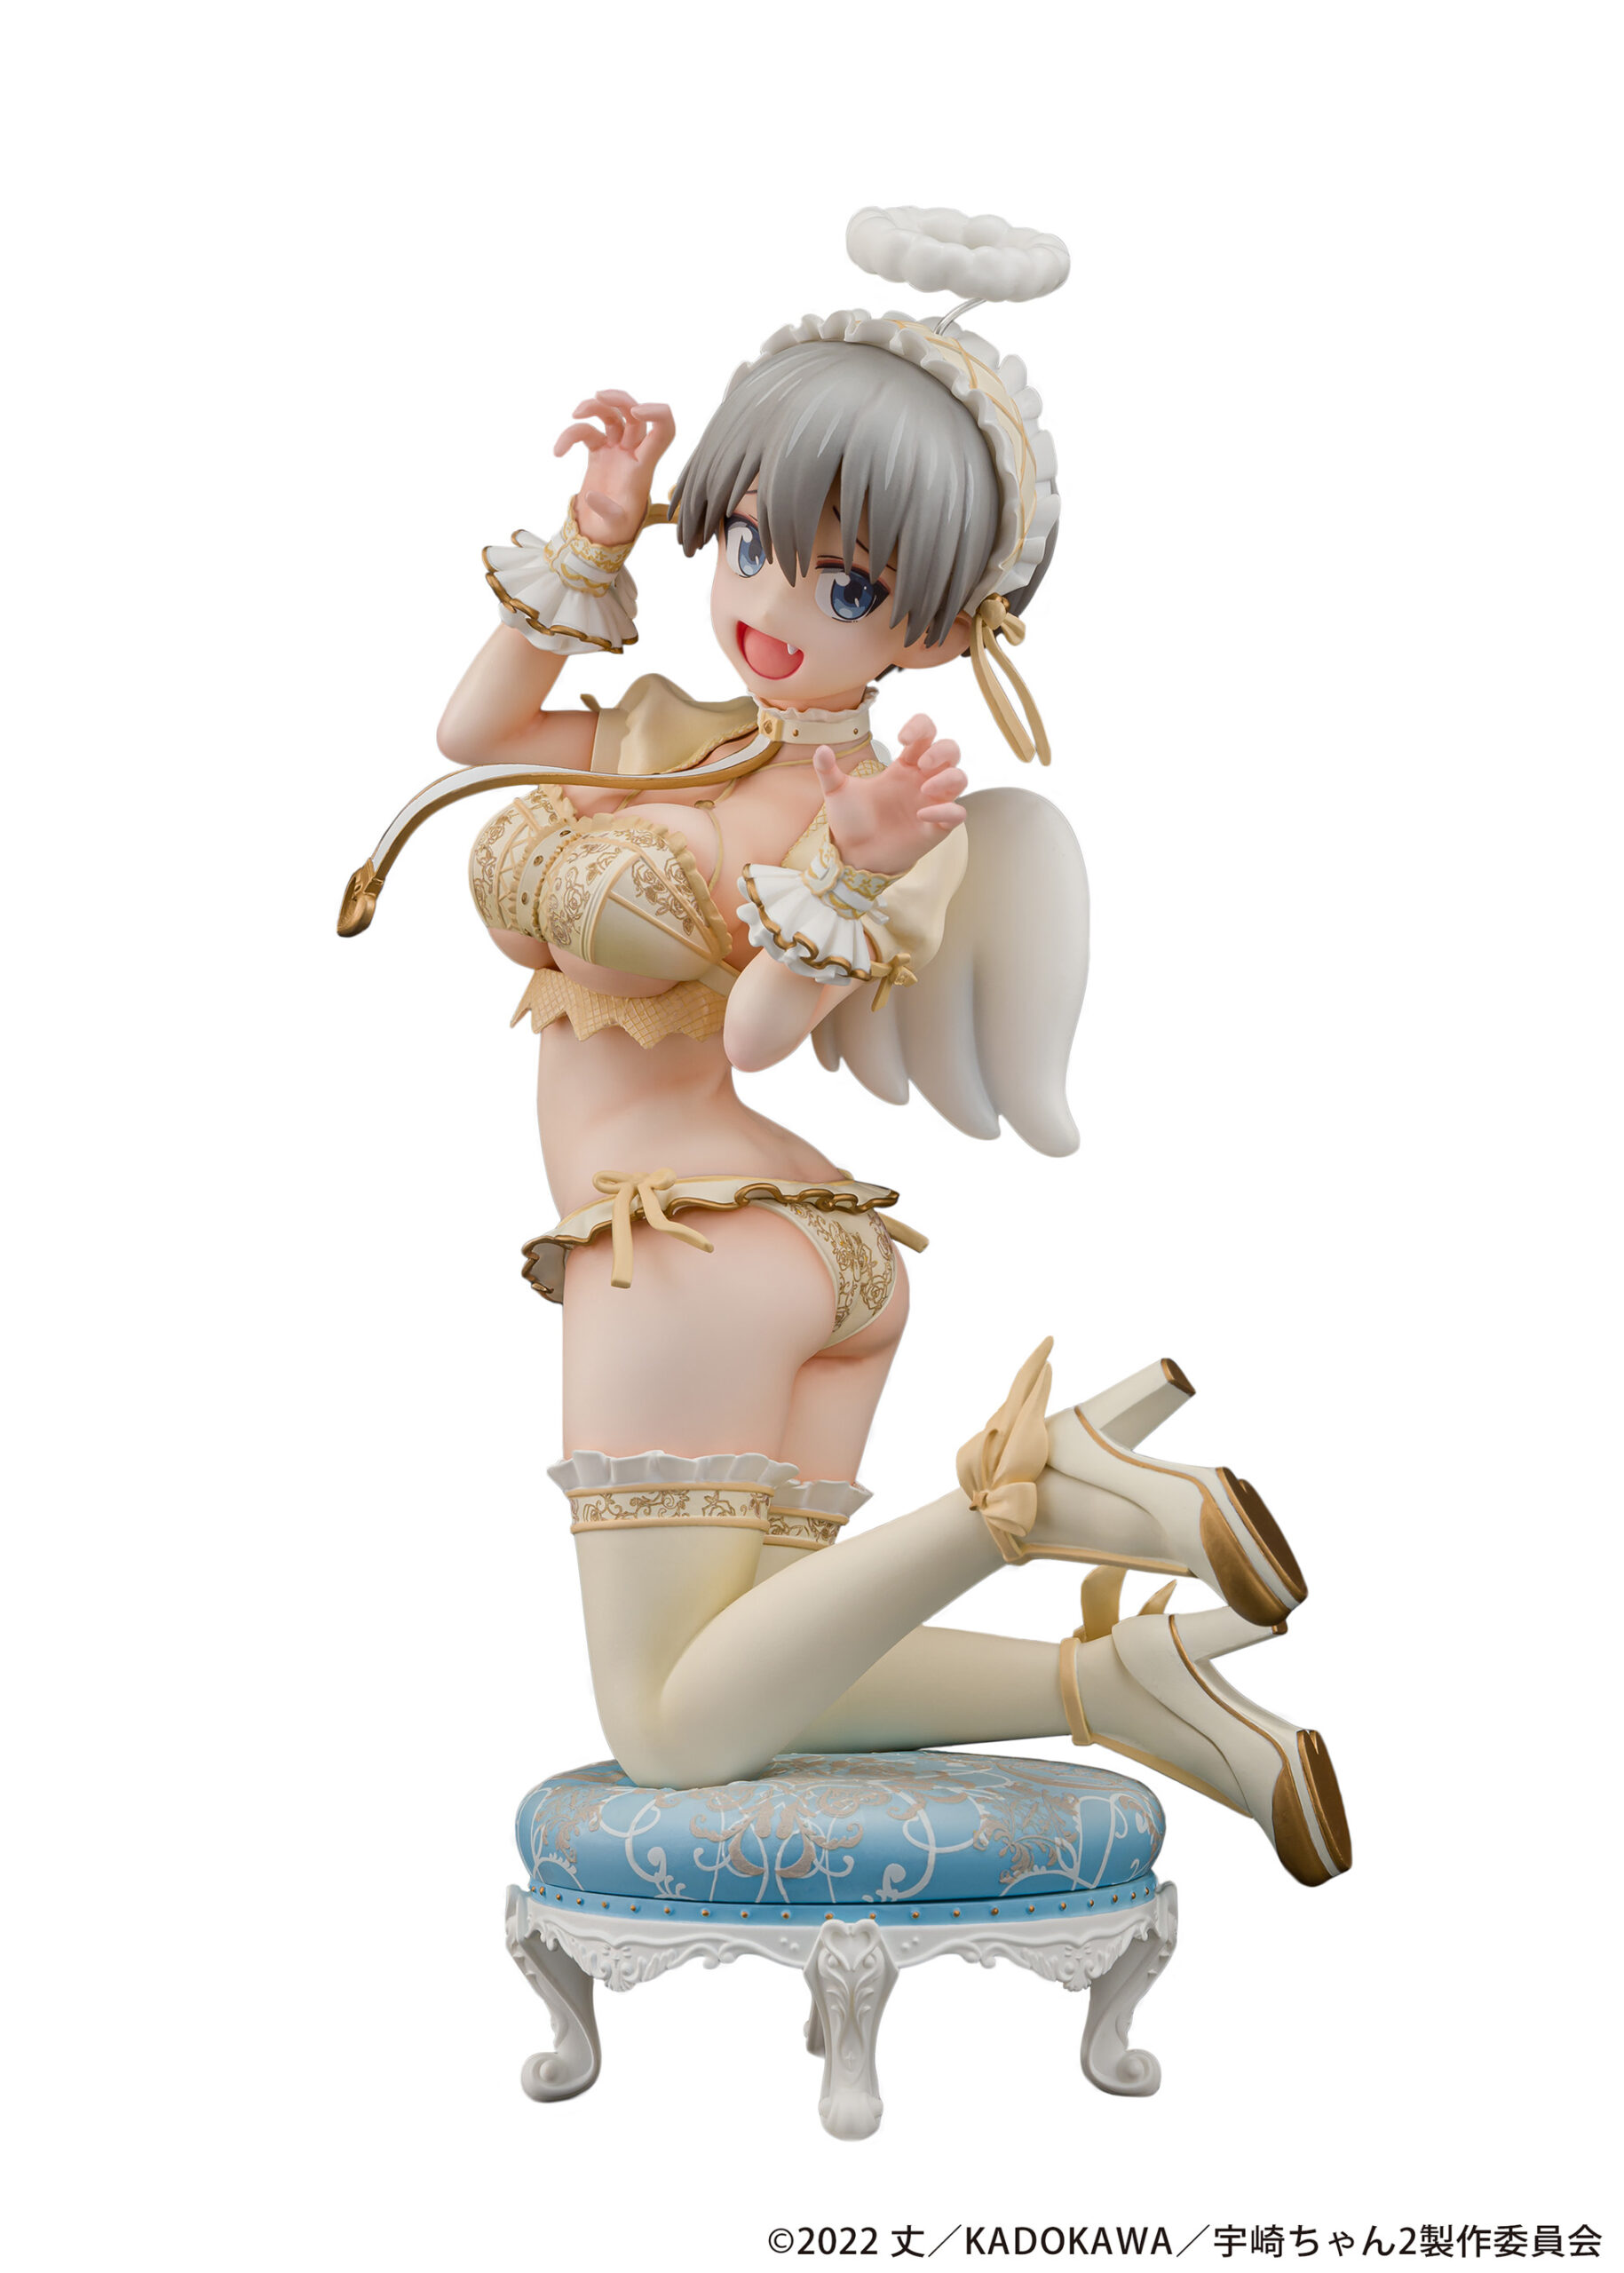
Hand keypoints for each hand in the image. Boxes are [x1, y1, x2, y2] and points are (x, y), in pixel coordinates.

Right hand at [553, 390, 675, 545]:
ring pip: (611, 415)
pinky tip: (558, 451)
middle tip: (598, 395)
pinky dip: (571, 436)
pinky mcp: (599, 453)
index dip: (656, 413)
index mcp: (644, 465)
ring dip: (594, 406)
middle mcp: (633, 453)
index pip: (663, 430)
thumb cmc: (615, 531)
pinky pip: (587, 432)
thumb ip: (608, 511)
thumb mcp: (615, 525)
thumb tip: (593, 497)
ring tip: (575, 414)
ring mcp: (616, 451)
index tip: (636, 411)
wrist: (599, 535)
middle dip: (619, 398)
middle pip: (634, 412)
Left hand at [811, 714, 967, 875]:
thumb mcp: (837, 792)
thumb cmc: (851, 822)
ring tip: (924, 788)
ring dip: (949, 778)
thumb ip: (829, 770)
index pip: (926, 734)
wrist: (853, 856)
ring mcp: (931, 803)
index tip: (901, 737)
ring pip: (961, 778)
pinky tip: (922, 815)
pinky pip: (957, 814)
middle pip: (951, 751)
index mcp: (903, 767)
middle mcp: (921, 781)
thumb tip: (820, 749)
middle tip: (921, 762)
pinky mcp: (936, 828)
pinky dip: (947, 811)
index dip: (921, 726)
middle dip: (942, 750)